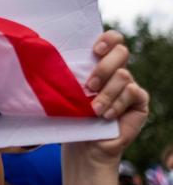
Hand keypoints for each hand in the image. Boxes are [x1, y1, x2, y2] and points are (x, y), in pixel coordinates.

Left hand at [73, 31, 148, 162]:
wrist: (85, 145)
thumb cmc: (72, 116)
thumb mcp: (67, 91)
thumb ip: (66, 74)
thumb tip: (45, 55)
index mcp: (100, 63)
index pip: (112, 39)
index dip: (108, 39)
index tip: (94, 50)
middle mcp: (117, 71)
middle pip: (121, 52)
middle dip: (104, 67)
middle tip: (89, 85)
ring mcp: (130, 86)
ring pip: (124, 75)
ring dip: (106, 92)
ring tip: (94, 108)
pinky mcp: (139, 102)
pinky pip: (133, 92)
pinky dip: (117, 104)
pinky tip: (106, 115)